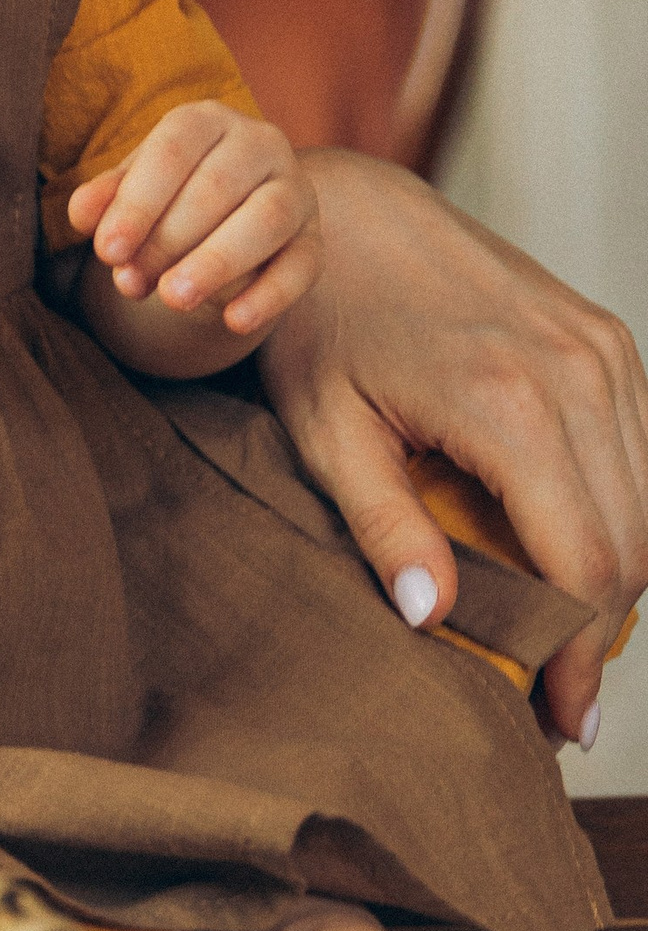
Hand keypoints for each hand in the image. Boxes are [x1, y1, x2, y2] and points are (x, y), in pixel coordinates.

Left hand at [67, 101, 320, 341]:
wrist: (227, 215)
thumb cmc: (169, 196)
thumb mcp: (133, 191)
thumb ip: (107, 199)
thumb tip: (82, 214)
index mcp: (206, 120)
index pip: (173, 150)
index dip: (137, 202)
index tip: (107, 251)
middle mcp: (260, 143)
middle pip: (217, 186)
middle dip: (167, 240)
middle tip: (131, 283)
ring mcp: (295, 189)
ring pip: (266, 220)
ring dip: (217, 262)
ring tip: (172, 300)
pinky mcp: (313, 239)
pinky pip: (302, 266)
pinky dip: (269, 296)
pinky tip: (233, 321)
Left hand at [261, 153, 647, 744]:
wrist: (345, 206)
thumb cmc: (315, 322)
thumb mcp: (324, 428)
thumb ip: (383, 524)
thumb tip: (433, 618)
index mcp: (509, 401)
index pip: (582, 563)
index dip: (574, 656)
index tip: (554, 723)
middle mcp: (577, 371)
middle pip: (630, 543)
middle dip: (599, 636)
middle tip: (559, 708)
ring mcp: (601, 348)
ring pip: (647, 502)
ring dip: (615, 581)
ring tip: (565, 649)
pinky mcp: (605, 338)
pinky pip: (640, 452)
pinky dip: (619, 514)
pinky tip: (574, 563)